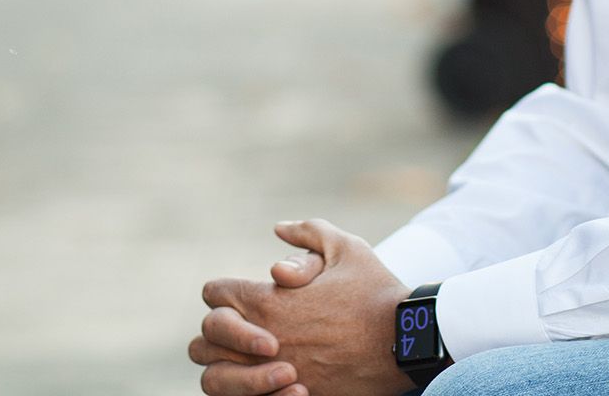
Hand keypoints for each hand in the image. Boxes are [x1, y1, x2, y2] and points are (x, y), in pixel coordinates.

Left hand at [191, 219, 407, 395]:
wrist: (403, 340)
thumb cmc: (374, 292)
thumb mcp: (345, 247)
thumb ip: (307, 233)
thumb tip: (279, 229)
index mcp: (268, 300)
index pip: (214, 293)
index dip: (224, 290)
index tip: (244, 293)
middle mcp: (262, 339)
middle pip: (205, 339)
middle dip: (220, 331)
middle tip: (248, 329)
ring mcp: (272, 374)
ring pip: (215, 379)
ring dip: (226, 368)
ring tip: (252, 360)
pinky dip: (249, 394)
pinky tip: (273, 381)